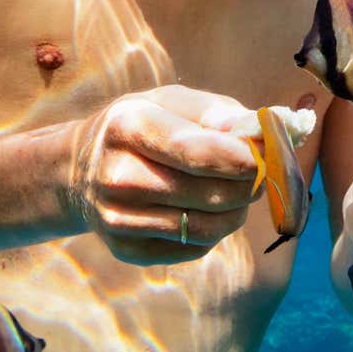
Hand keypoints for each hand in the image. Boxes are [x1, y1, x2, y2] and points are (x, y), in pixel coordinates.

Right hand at [69, 84, 262, 264]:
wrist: (83, 169)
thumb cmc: (143, 127)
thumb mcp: (171, 101)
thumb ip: (218, 112)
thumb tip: (264, 131)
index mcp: (129, 125)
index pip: (197, 151)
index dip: (242, 158)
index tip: (269, 157)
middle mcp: (117, 175)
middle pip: (210, 194)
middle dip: (249, 185)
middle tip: (258, 174)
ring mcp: (117, 218)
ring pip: (208, 227)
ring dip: (237, 212)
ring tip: (236, 193)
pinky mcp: (126, 250)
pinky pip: (194, 248)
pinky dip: (214, 232)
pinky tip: (205, 210)